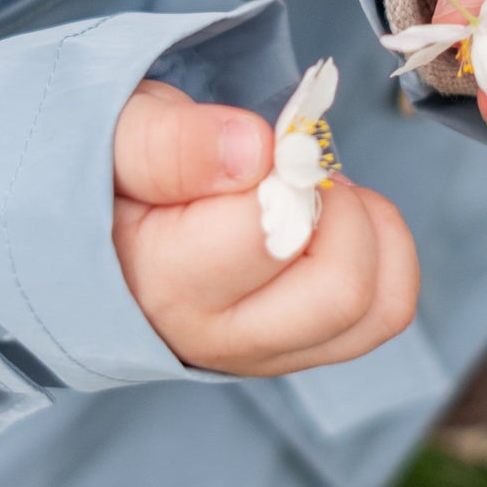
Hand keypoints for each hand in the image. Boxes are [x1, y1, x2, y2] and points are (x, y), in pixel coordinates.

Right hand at [111, 80, 419, 376]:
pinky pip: (385, 312)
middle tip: (298, 169)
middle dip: (340, 206)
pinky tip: (334, 216)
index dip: (288, 170)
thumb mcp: (119, 132)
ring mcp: (263, 354)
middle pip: (341, 289)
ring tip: (315, 193)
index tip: (261, 145)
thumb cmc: (113, 172)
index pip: (270, 234)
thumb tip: (255, 155)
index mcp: (163, 285)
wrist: (101, 228)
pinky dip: (384, 251)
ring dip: (366, 228)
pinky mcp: (297, 350)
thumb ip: (170, 143)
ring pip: (375, 306)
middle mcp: (217, 338)